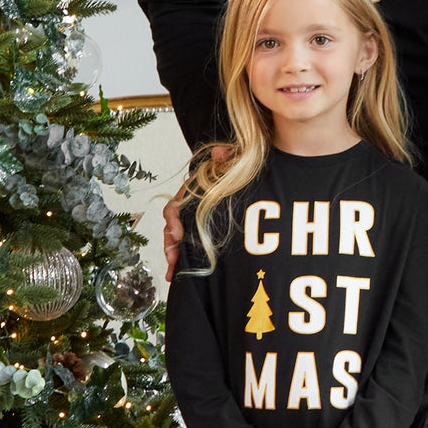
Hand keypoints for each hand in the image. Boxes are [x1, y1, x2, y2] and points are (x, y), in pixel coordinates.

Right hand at [163, 143, 230, 280]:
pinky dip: (180, 262)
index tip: (177, 231)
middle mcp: (191, 208)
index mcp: (194, 193)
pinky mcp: (202, 236)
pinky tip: (176, 276)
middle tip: (172, 256)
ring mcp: (195, 223)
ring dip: (172, 254)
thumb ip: (226, 159)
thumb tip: (219, 152)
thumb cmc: (240, 177)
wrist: (256, 190)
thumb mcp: (235, 165)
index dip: (174, 218)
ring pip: (177, 239)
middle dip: (170, 242)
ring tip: (172, 270)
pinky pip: (187, 249)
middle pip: (172, 226)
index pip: (176, 205)